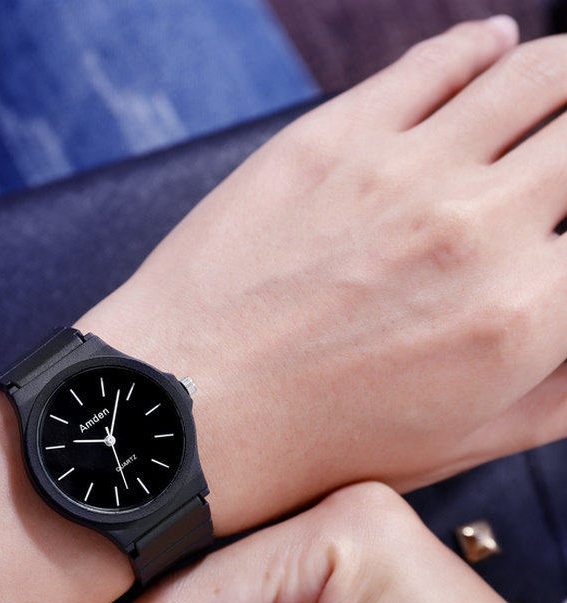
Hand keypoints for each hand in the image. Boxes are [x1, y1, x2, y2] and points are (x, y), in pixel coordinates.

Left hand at [78, 17, 566, 535]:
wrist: (184, 407)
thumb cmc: (309, 443)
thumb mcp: (453, 444)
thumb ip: (557, 390)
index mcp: (520, 318)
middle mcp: (475, 229)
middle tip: (564, 168)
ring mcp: (400, 171)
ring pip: (537, 75)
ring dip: (565, 79)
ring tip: (558, 100)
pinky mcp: (329, 137)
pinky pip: (438, 61)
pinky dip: (483, 49)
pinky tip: (492, 52)